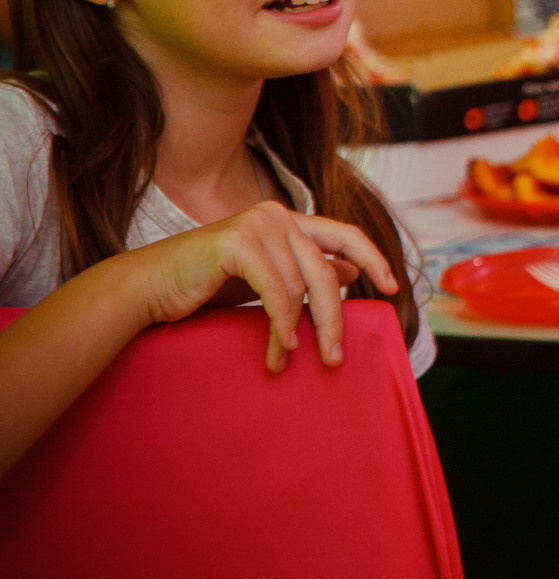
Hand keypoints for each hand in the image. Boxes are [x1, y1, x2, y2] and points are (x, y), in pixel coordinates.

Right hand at [122, 200, 395, 375]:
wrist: (147, 287)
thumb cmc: (203, 286)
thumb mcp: (264, 280)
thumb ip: (302, 273)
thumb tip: (351, 273)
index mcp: (288, 221)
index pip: (345, 235)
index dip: (373, 259)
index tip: (392, 287)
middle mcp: (278, 215)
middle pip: (327, 269)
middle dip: (334, 316)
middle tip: (335, 357)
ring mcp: (259, 224)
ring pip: (301, 286)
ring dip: (297, 331)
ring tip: (286, 362)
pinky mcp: (238, 241)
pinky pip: (275, 291)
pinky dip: (281, 323)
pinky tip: (280, 348)